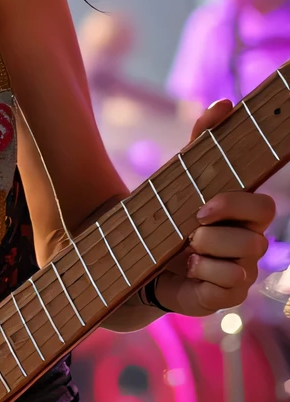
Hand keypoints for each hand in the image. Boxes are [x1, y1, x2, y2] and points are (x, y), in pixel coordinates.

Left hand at [153, 100, 273, 315]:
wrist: (137, 256)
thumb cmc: (167, 212)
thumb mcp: (179, 174)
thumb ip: (200, 139)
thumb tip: (223, 104)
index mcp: (243, 217)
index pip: (264, 209)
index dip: (238, 206)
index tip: (202, 206)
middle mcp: (248, 245)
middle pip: (257, 240)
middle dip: (221, 234)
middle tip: (191, 229)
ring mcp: (238, 273)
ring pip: (244, 266)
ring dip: (209, 255)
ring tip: (184, 250)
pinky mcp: (222, 297)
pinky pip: (230, 290)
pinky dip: (207, 278)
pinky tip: (187, 269)